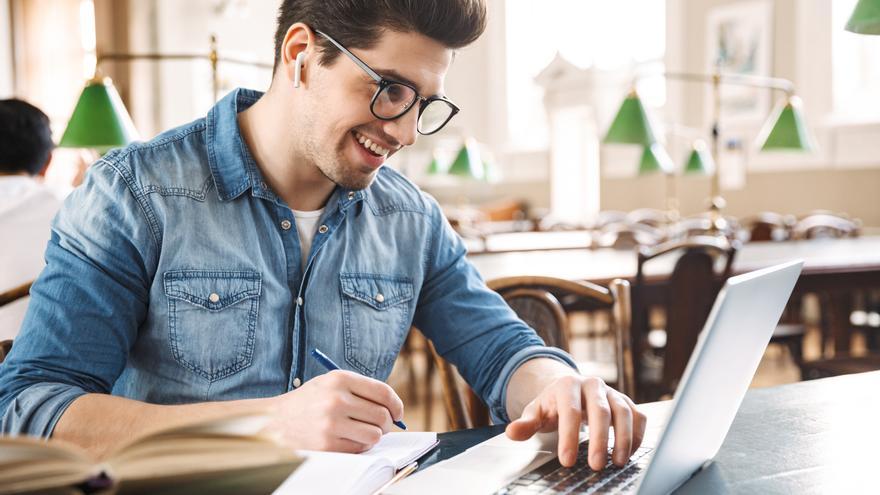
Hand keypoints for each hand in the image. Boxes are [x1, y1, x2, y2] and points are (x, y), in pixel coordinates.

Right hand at [264, 370, 403, 452]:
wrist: (276, 420)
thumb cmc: (310, 401)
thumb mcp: (331, 383)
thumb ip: (361, 390)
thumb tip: (393, 408)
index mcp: (340, 379)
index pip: (383, 392)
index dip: (396, 405)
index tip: (397, 412)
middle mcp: (336, 399)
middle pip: (382, 415)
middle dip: (388, 423)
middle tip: (384, 426)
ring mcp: (331, 423)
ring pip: (375, 434)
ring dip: (375, 436)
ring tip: (365, 432)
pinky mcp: (327, 444)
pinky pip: (360, 448)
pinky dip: (361, 445)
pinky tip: (350, 439)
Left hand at [505, 375, 645, 470]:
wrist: (570, 390)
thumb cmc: (552, 405)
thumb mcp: (535, 411)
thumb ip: (526, 423)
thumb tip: (512, 432)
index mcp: (567, 386)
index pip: (570, 411)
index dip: (569, 437)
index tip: (567, 461)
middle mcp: (592, 385)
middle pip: (600, 411)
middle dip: (599, 440)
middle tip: (595, 466)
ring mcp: (612, 392)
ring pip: (624, 412)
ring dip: (624, 438)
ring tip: (617, 462)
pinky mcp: (626, 401)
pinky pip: (638, 415)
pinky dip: (638, 434)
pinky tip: (630, 453)